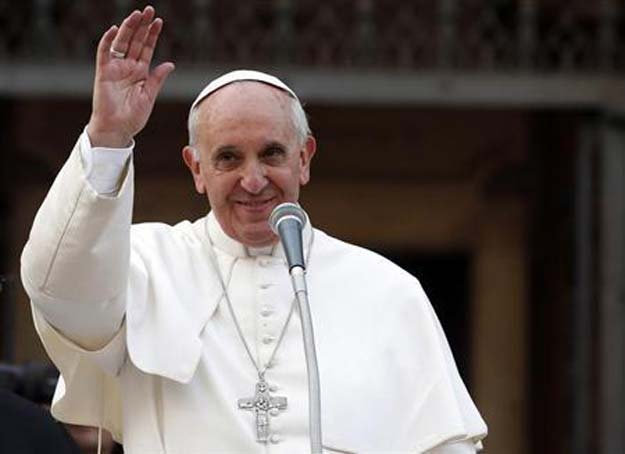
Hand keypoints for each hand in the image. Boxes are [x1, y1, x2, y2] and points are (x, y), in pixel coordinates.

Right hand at [87, 6, 174, 147]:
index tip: (159, 21)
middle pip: (135, 41)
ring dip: (128, 28)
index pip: (147, 48)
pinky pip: (104, 53)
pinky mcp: (103, 72)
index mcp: (140, 72)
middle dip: (142, 26)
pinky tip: (115, 29)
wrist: (117, 129)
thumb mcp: (149, 96)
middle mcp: (127, 67)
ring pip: (121, 43)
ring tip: (137, 14)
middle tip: (149, 9)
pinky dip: (107, 41)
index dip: (152, 35)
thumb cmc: (133, 117)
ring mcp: (115, 68)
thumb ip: (157, 79)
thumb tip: (170, 64)